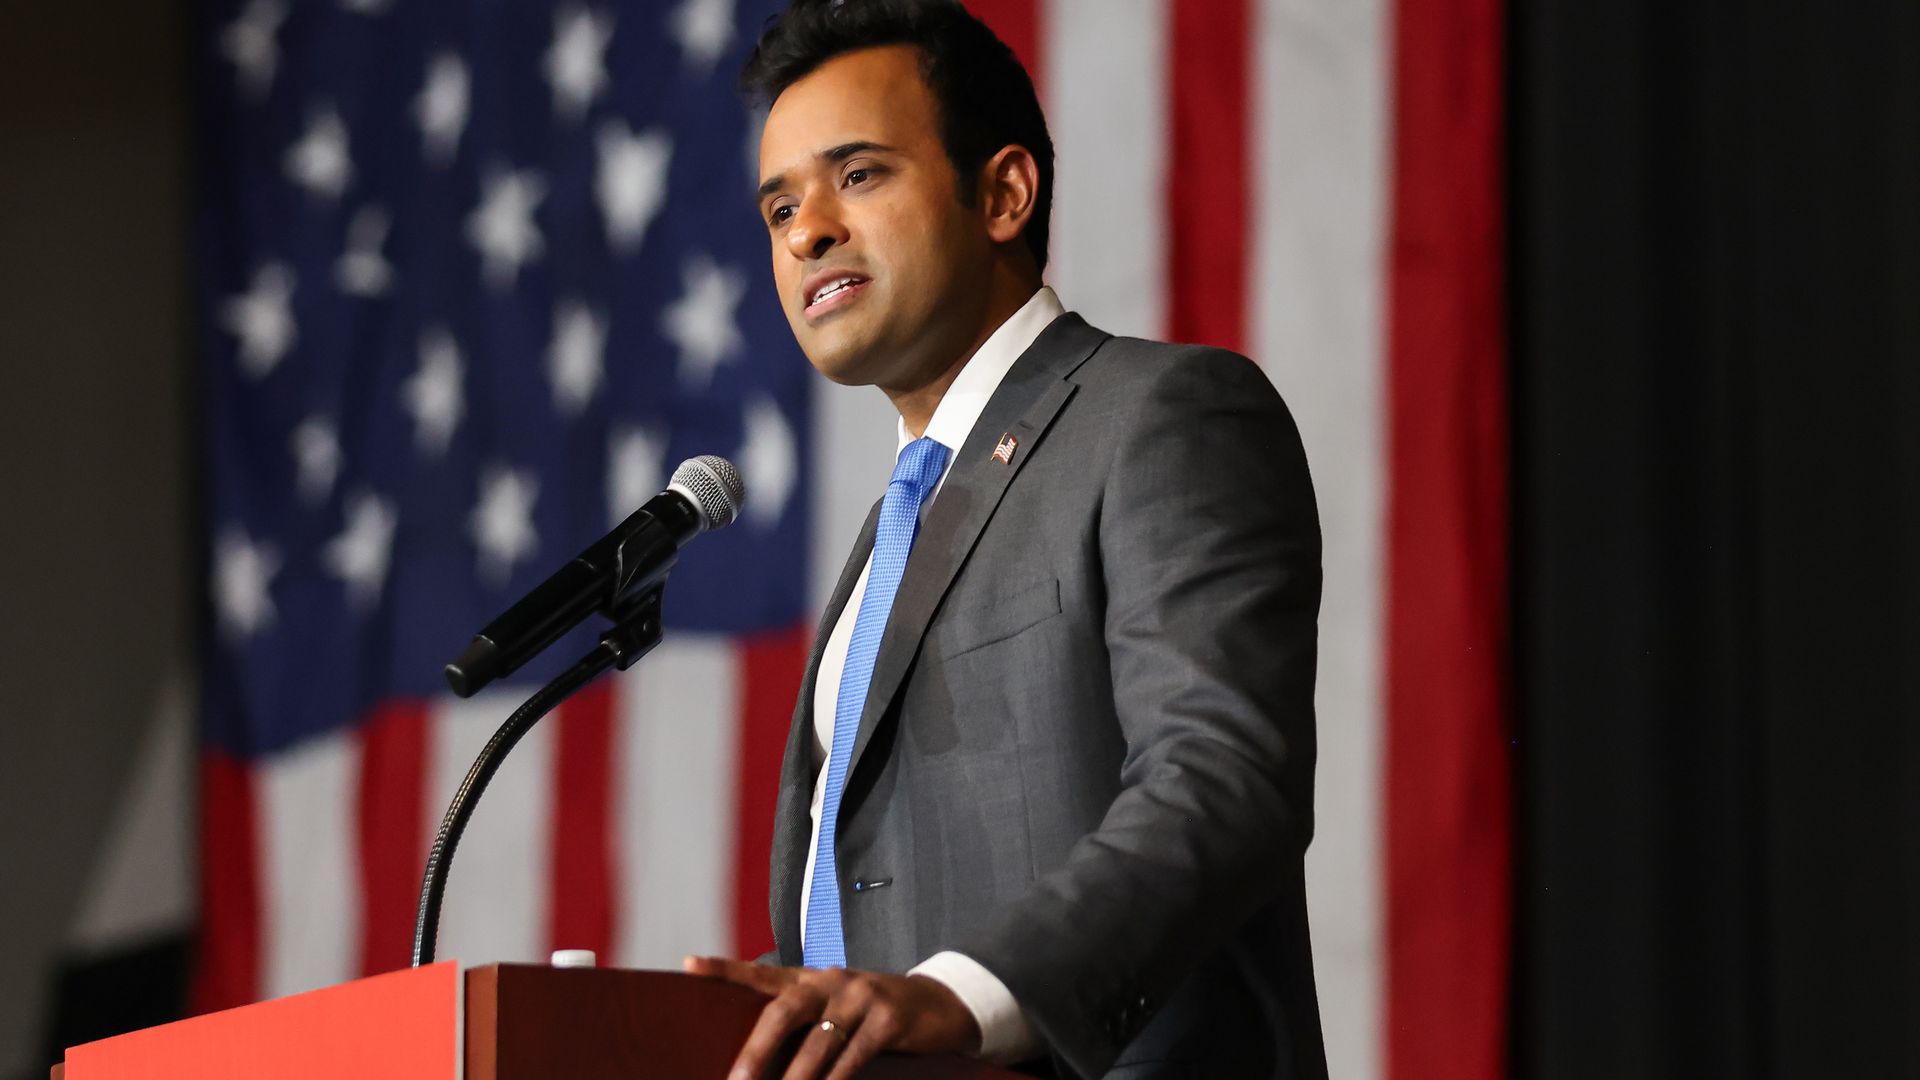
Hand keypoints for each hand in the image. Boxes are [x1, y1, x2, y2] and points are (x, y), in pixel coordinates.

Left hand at [682, 955, 981, 1079]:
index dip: (724, 969)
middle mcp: (832, 981)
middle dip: (757, 1051)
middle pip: (783, 1011)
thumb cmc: (877, 1014)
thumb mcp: (839, 1007)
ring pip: (817, 1044)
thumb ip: (806, 1020)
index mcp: (813, 979)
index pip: (762, 973)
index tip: (688, 965)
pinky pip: (853, 1057)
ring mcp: (861, 997)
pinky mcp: (888, 1020)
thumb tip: (762, 1059)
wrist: (942, 1005)